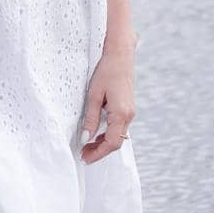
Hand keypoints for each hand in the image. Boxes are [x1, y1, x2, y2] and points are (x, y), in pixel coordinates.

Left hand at [79, 43, 135, 163]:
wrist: (120, 55)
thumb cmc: (106, 71)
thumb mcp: (94, 96)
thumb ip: (91, 119)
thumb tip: (85, 138)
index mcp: (121, 113)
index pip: (111, 143)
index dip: (98, 153)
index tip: (85, 157)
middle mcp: (128, 115)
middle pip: (116, 143)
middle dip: (100, 151)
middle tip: (84, 154)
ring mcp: (130, 112)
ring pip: (118, 136)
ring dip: (104, 144)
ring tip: (87, 146)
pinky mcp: (128, 108)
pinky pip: (119, 128)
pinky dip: (108, 134)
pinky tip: (97, 134)